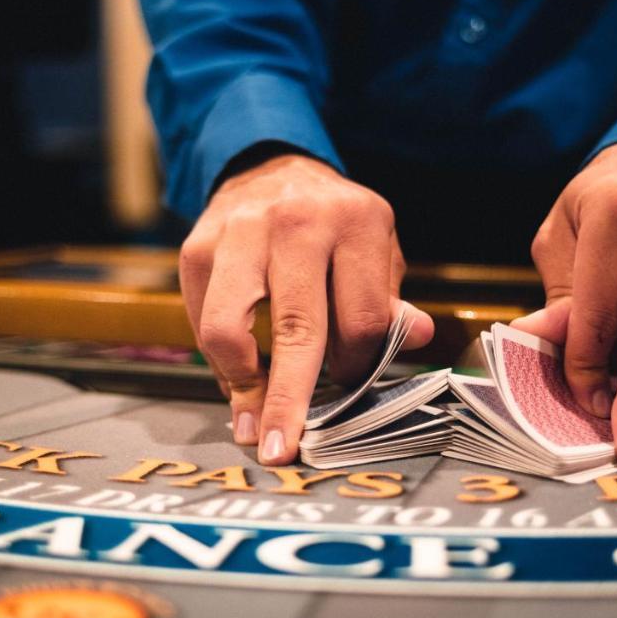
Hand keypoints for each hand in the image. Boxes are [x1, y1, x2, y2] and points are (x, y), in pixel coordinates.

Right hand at [180, 153, 433, 464]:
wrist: (270, 167)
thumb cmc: (333, 225)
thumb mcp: (377, 249)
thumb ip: (390, 299)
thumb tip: (418, 339)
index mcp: (357, 222)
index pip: (363, 319)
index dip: (359, 366)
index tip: (349, 383)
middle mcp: (297, 223)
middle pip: (298, 329)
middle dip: (288, 400)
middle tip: (280, 450)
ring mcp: (241, 233)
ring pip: (231, 329)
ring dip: (240, 384)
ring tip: (249, 420)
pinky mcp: (198, 248)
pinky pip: (202, 322)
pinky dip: (219, 361)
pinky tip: (236, 377)